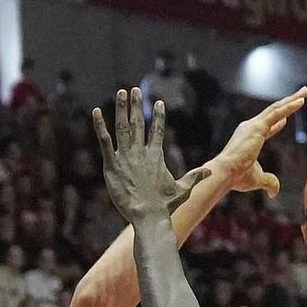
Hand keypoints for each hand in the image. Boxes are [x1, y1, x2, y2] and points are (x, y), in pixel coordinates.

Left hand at [92, 88, 210, 224]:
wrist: (149, 216)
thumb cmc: (165, 206)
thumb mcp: (183, 190)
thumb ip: (194, 177)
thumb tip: (210, 171)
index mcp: (156, 156)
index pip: (157, 130)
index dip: (158, 116)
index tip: (159, 102)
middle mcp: (140, 152)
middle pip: (138, 123)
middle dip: (137, 105)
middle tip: (135, 90)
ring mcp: (125, 157)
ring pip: (122, 127)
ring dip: (121, 109)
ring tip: (121, 93)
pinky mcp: (112, 165)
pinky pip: (104, 141)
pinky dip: (99, 126)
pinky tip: (96, 112)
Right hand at [216, 90, 306, 198]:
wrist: (225, 173)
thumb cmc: (236, 177)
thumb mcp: (257, 179)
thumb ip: (269, 182)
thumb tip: (275, 193)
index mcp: (249, 138)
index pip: (266, 127)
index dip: (277, 123)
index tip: (285, 119)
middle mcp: (250, 128)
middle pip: (273, 112)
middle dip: (288, 103)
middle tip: (301, 95)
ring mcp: (253, 125)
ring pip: (276, 108)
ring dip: (291, 100)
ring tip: (304, 92)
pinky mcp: (257, 127)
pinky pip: (276, 113)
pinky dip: (289, 107)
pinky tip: (300, 101)